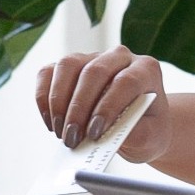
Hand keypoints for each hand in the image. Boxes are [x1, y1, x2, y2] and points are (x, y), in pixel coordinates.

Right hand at [36, 45, 170, 160]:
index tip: (95, 133)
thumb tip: (105, 135)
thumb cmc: (146, 129)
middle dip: (79, 108)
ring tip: (61, 132)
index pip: (125, 81)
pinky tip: (51, 122)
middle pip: (94, 72)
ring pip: (68, 65)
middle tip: (72, 138)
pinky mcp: (70, 66)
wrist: (140, 124)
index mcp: (146, 69)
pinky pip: (49, 72)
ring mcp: (92, 57)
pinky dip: (44, 97)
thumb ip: (134, 133)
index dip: (108, 106)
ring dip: (59, 101)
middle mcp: (119, 56)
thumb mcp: (150, 138)